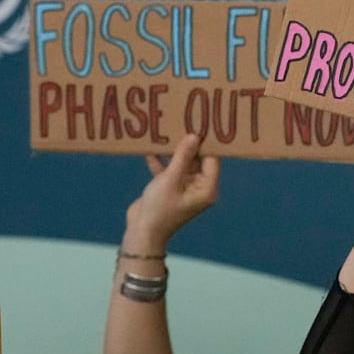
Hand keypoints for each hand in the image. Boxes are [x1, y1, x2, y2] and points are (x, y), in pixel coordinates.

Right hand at [122, 133, 220, 252]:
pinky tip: (151, 147)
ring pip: (181, 163)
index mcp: (207, 189)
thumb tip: (194, 137)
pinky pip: (168, 170)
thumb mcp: (170, 179)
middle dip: (189, 143)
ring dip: (172, 151)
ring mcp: (184, 188)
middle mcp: (199, 188)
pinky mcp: (170, 188)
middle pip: (198, 160)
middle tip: (184, 121)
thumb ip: (182, 157)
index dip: (207, 142)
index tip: (202, 123)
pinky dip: (161, 161)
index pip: (212, 160)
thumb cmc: (159, 209)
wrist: (141, 232)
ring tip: (167, 131)